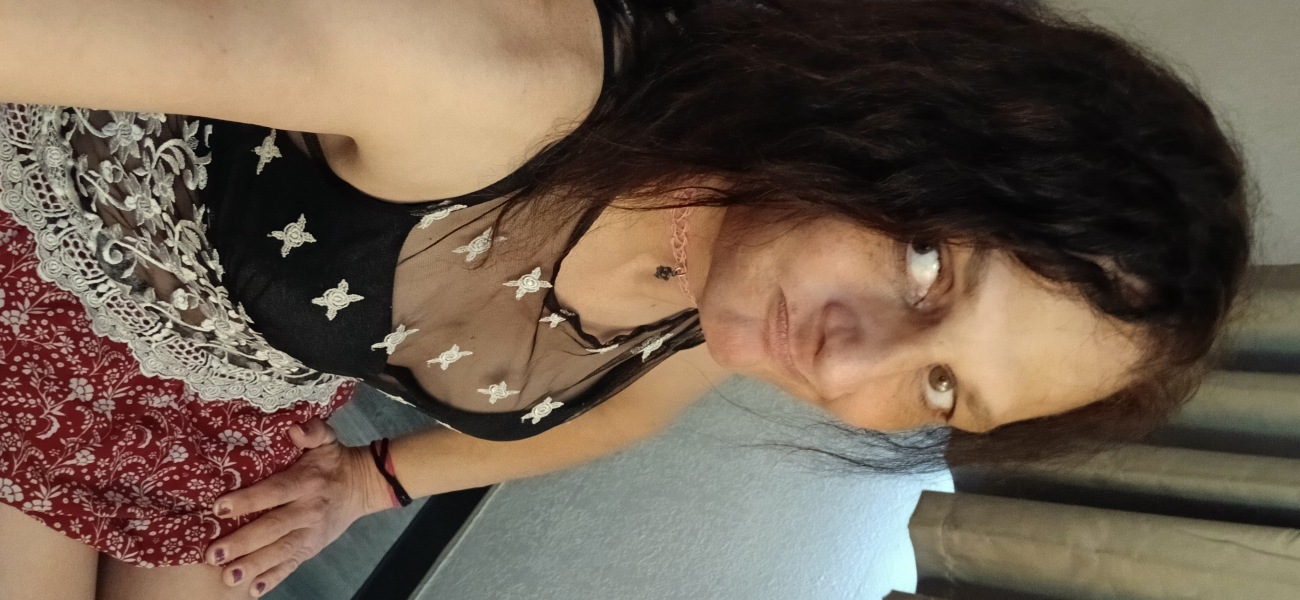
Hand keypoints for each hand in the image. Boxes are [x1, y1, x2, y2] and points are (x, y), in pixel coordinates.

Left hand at [204, 419, 392, 596]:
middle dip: (244, 542)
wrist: (363, 486)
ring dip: (254, 565)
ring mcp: (311, 533)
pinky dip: (273, 579)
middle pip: (274, 527)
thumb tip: (294, 428)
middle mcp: (309, 510)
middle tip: (214, 553)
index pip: (275, 492)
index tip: (219, 508)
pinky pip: (292, 565)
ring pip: (280, 551)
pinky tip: (253, 589)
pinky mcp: (311, 548)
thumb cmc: (333, 461)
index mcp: (307, 482)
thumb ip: (312, 431)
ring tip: (229, 575)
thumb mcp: (326, 439)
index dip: (248, 500)